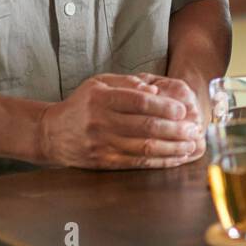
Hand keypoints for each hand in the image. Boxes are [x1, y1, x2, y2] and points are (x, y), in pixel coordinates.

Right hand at [37, 73, 203, 168]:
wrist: (51, 133)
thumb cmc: (83, 104)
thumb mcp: (100, 83)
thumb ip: (128, 83)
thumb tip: (155, 90)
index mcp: (101, 98)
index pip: (138, 102)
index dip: (164, 106)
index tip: (183, 110)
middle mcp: (100, 122)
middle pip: (145, 127)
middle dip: (174, 129)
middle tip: (194, 129)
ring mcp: (102, 144)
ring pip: (144, 148)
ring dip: (172, 148)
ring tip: (191, 145)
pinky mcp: (104, 162)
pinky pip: (137, 163)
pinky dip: (160, 161)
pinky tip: (176, 158)